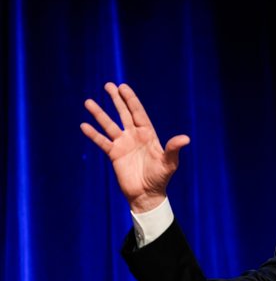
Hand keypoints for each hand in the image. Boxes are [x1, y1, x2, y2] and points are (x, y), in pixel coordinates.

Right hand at [80, 82, 189, 212]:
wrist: (147, 194)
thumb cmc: (161, 178)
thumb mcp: (169, 163)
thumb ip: (173, 149)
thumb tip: (186, 138)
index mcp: (148, 134)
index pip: (138, 113)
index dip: (131, 100)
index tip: (123, 87)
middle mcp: (135, 136)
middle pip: (124, 114)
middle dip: (117, 100)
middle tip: (108, 85)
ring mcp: (123, 144)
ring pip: (109, 125)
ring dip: (99, 114)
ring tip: (88, 102)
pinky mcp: (114, 155)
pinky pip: (102, 142)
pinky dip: (93, 134)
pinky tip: (84, 125)